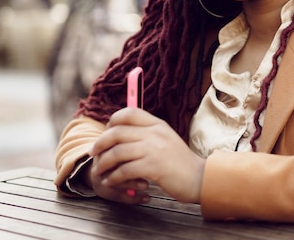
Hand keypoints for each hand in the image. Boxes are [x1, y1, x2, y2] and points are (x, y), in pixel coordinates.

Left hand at [89, 108, 205, 202]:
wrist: (200, 178)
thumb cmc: (180, 162)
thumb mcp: (166, 139)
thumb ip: (148, 133)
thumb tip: (122, 130)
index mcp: (157, 124)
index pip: (129, 113)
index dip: (112, 121)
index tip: (106, 133)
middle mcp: (154, 133)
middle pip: (117, 132)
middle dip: (100, 143)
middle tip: (93, 153)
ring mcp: (154, 149)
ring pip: (117, 152)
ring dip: (104, 163)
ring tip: (99, 171)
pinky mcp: (153, 167)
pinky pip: (124, 170)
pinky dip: (114, 177)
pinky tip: (111, 181)